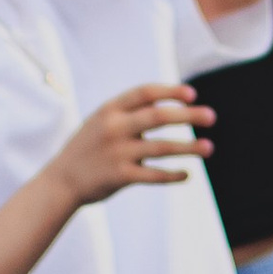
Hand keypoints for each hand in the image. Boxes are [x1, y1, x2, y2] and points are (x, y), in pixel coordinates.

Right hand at [48, 81, 213, 203]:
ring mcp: (117, 152)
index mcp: (109, 110)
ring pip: (162, 147)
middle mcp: (114, 128)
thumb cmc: (88, 148)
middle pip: (159, 116)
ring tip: (209, 148)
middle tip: (212, 117)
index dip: (170, 91)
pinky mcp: (120, 176)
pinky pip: (154, 175)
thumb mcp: (101, 121)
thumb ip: (129, 112)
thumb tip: (169, 104)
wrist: (60, 181)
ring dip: (189, 147)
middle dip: (188, 115)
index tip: (192, 94)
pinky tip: (187, 174)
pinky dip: (173, 175)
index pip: (145, 93)